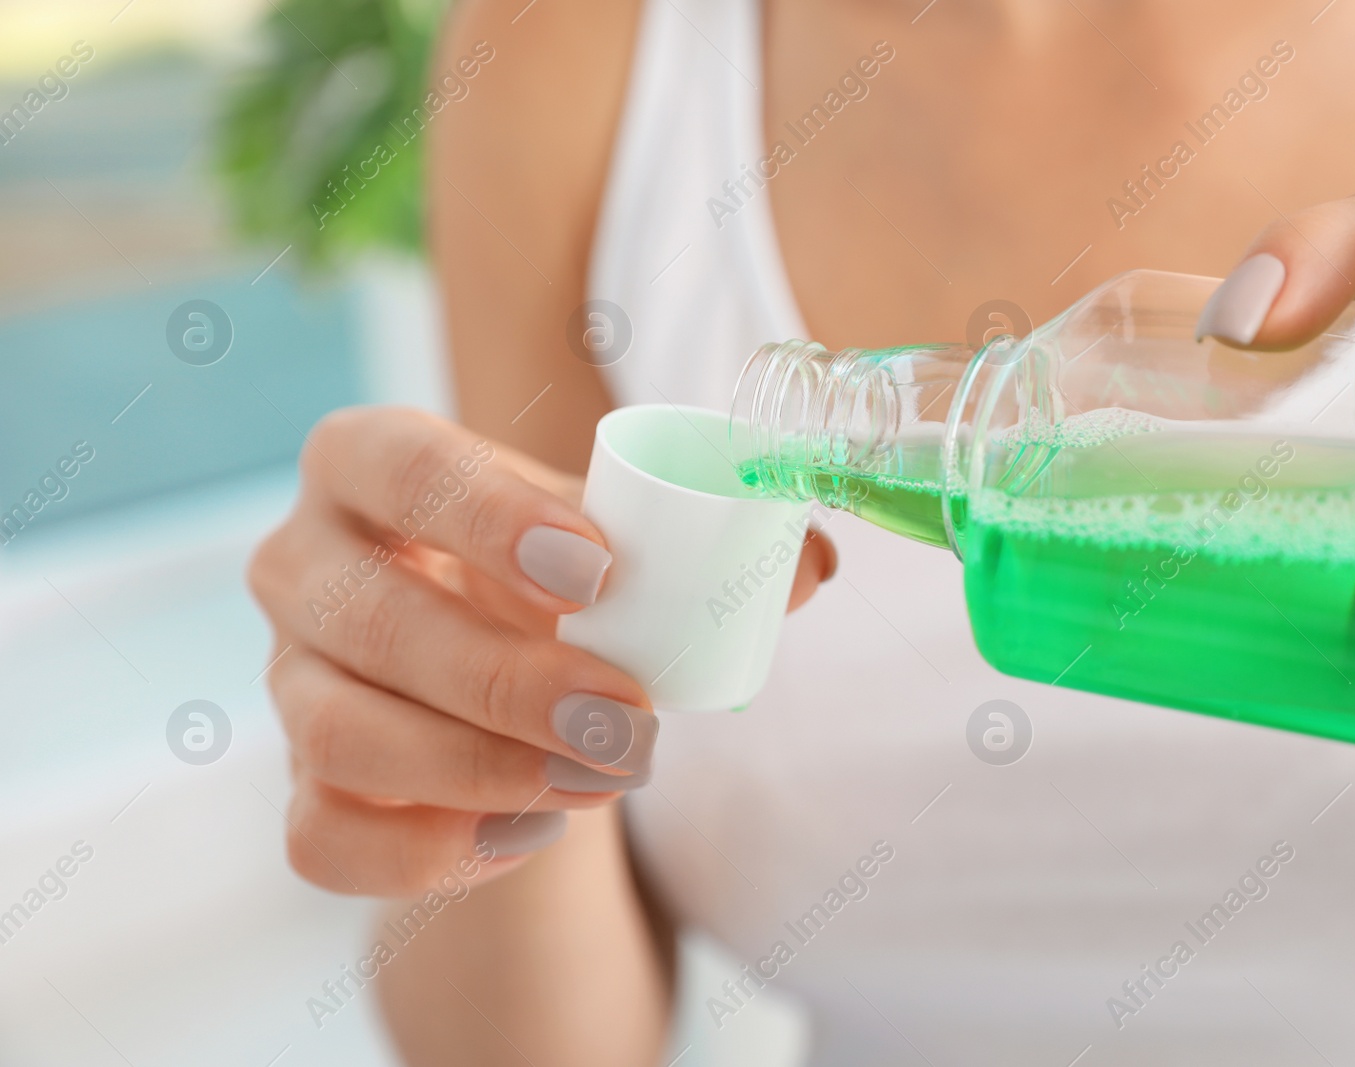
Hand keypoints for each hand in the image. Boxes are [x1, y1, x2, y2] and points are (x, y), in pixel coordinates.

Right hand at [249, 407, 833, 895]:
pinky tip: (526, 836)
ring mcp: (288, 680)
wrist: (498, 679)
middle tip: (627, 720)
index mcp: (371, 462)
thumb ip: (712, 543)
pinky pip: (321, 837)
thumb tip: (810, 563)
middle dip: (506, 680)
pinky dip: (426, 852)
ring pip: (337, 733)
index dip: (485, 515)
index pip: (396, 465)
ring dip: (479, 769)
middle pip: (369, 617)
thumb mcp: (615, 544)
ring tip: (601, 783)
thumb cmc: (556, 584)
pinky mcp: (299, 784)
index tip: (596, 572)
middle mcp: (303, 563)